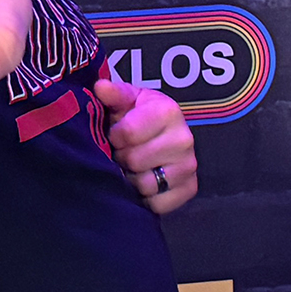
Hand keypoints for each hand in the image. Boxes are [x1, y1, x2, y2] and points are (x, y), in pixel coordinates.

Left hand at [94, 77, 197, 214]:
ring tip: (133, 167)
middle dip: (123, 158)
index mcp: (168, 111)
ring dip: (133, 179)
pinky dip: (146, 198)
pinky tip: (144, 183)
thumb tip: (101, 88)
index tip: (116, 135)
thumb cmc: (138, 115)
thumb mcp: (126, 99)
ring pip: (146, 184)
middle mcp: (184, 138)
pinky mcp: (190, 188)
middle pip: (135, 160)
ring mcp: (189, 165)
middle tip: (124, 152)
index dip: (115, 137)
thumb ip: (113, 93)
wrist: (160, 133)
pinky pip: (159, 204)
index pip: (128, 133)